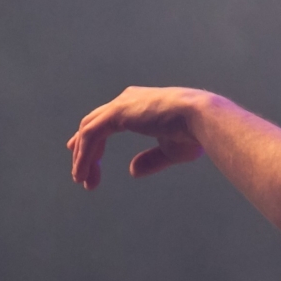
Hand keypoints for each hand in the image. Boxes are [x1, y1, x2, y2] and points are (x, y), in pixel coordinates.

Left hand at [68, 86, 209, 188]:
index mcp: (140, 106)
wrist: (202, 119)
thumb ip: (150, 160)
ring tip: (82, 180)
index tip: (83, 156)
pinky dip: (84, 154)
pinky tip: (83, 172)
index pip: (107, 120)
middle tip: (79, 173)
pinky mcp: (117, 112)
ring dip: (82, 157)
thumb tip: (132, 171)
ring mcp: (121, 105)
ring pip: (88, 130)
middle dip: (83, 149)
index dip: (93, 139)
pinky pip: (91, 135)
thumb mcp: (170, 152)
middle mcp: (127, 100)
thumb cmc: (194, 133)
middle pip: (93, 123)